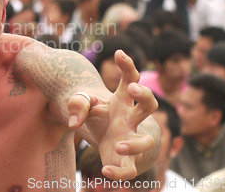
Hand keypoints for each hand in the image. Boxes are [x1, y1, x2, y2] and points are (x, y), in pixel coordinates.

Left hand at [68, 50, 158, 180]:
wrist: (100, 133)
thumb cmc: (95, 112)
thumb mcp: (82, 102)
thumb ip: (77, 104)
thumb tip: (74, 121)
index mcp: (121, 100)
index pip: (130, 78)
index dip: (128, 65)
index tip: (119, 52)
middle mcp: (131, 118)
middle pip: (150, 104)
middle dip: (145, 95)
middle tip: (131, 89)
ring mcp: (131, 138)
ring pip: (148, 141)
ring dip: (135, 144)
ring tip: (117, 145)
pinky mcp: (126, 159)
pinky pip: (130, 169)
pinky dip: (120, 173)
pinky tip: (105, 172)